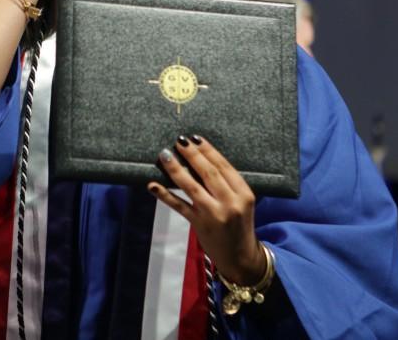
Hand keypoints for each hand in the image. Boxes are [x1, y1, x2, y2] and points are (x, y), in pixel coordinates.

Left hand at [148, 135, 266, 285]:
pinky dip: (165, 195)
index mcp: (244, 193)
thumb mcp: (242, 203)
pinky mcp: (199, 225)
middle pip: (208, 173)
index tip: (195, 138)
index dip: (208, 150)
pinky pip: (179, 206)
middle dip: (192, 155)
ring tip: (165, 155)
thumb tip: (200, 159)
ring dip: (176, 170)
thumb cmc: (240, 225)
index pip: (224, 166)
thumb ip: (227, 185)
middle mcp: (230, 203)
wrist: (241, 258)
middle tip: (179, 141)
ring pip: (192, 187)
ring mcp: (213, 214)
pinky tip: (153, 185)